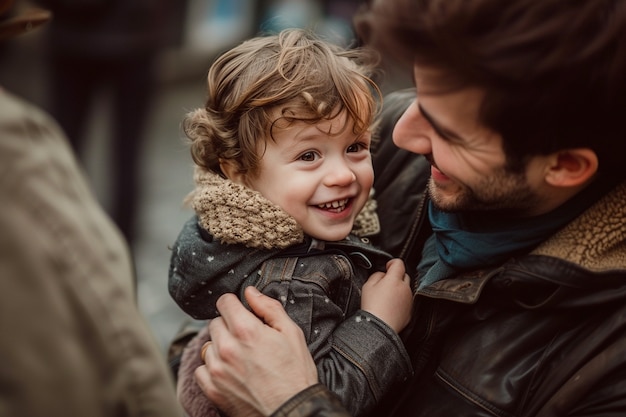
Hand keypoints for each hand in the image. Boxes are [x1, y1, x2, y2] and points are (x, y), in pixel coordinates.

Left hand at [195, 286, 318, 416]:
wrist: (292, 410)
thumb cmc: (295, 374)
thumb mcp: (291, 333)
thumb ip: (269, 308)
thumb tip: (250, 292)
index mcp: (246, 330)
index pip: (224, 302)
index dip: (235, 304)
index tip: (242, 312)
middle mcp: (227, 348)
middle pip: (215, 322)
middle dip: (230, 326)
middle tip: (248, 339)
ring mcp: (217, 370)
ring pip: (208, 345)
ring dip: (220, 347)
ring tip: (241, 357)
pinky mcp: (212, 389)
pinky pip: (201, 369)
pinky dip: (212, 368)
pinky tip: (230, 371)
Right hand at [361, 258, 412, 332]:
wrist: (378, 327)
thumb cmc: (372, 307)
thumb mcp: (368, 286)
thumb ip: (377, 276)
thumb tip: (382, 275)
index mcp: (394, 280)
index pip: (399, 263)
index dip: (392, 263)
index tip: (388, 267)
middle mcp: (405, 288)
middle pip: (404, 276)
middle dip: (396, 277)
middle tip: (385, 283)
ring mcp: (409, 300)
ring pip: (406, 289)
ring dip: (399, 289)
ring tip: (386, 298)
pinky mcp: (410, 311)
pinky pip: (406, 302)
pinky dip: (400, 301)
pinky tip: (391, 307)